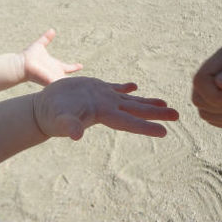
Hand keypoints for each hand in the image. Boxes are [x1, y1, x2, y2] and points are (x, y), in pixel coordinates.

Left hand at [21, 29, 82, 85]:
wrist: (21, 64)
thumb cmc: (29, 56)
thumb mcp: (40, 45)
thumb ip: (46, 38)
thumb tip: (52, 30)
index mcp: (55, 65)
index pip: (68, 68)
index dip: (74, 67)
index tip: (81, 65)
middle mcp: (55, 73)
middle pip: (69, 78)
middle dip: (77, 81)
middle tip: (86, 83)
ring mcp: (54, 78)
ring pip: (66, 83)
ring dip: (73, 85)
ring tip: (82, 88)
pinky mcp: (51, 82)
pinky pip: (61, 85)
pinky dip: (66, 87)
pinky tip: (73, 89)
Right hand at [33, 77, 178, 139]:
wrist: (43, 109)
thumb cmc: (51, 117)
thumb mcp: (60, 121)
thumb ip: (69, 126)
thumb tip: (76, 135)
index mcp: (103, 115)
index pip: (129, 122)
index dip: (147, 127)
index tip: (165, 131)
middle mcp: (108, 108)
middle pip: (137, 111)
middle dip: (157, 113)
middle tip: (178, 115)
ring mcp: (103, 98)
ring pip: (131, 100)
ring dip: (147, 102)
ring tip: (165, 103)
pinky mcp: (96, 89)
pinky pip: (115, 88)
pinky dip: (126, 88)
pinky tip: (134, 86)